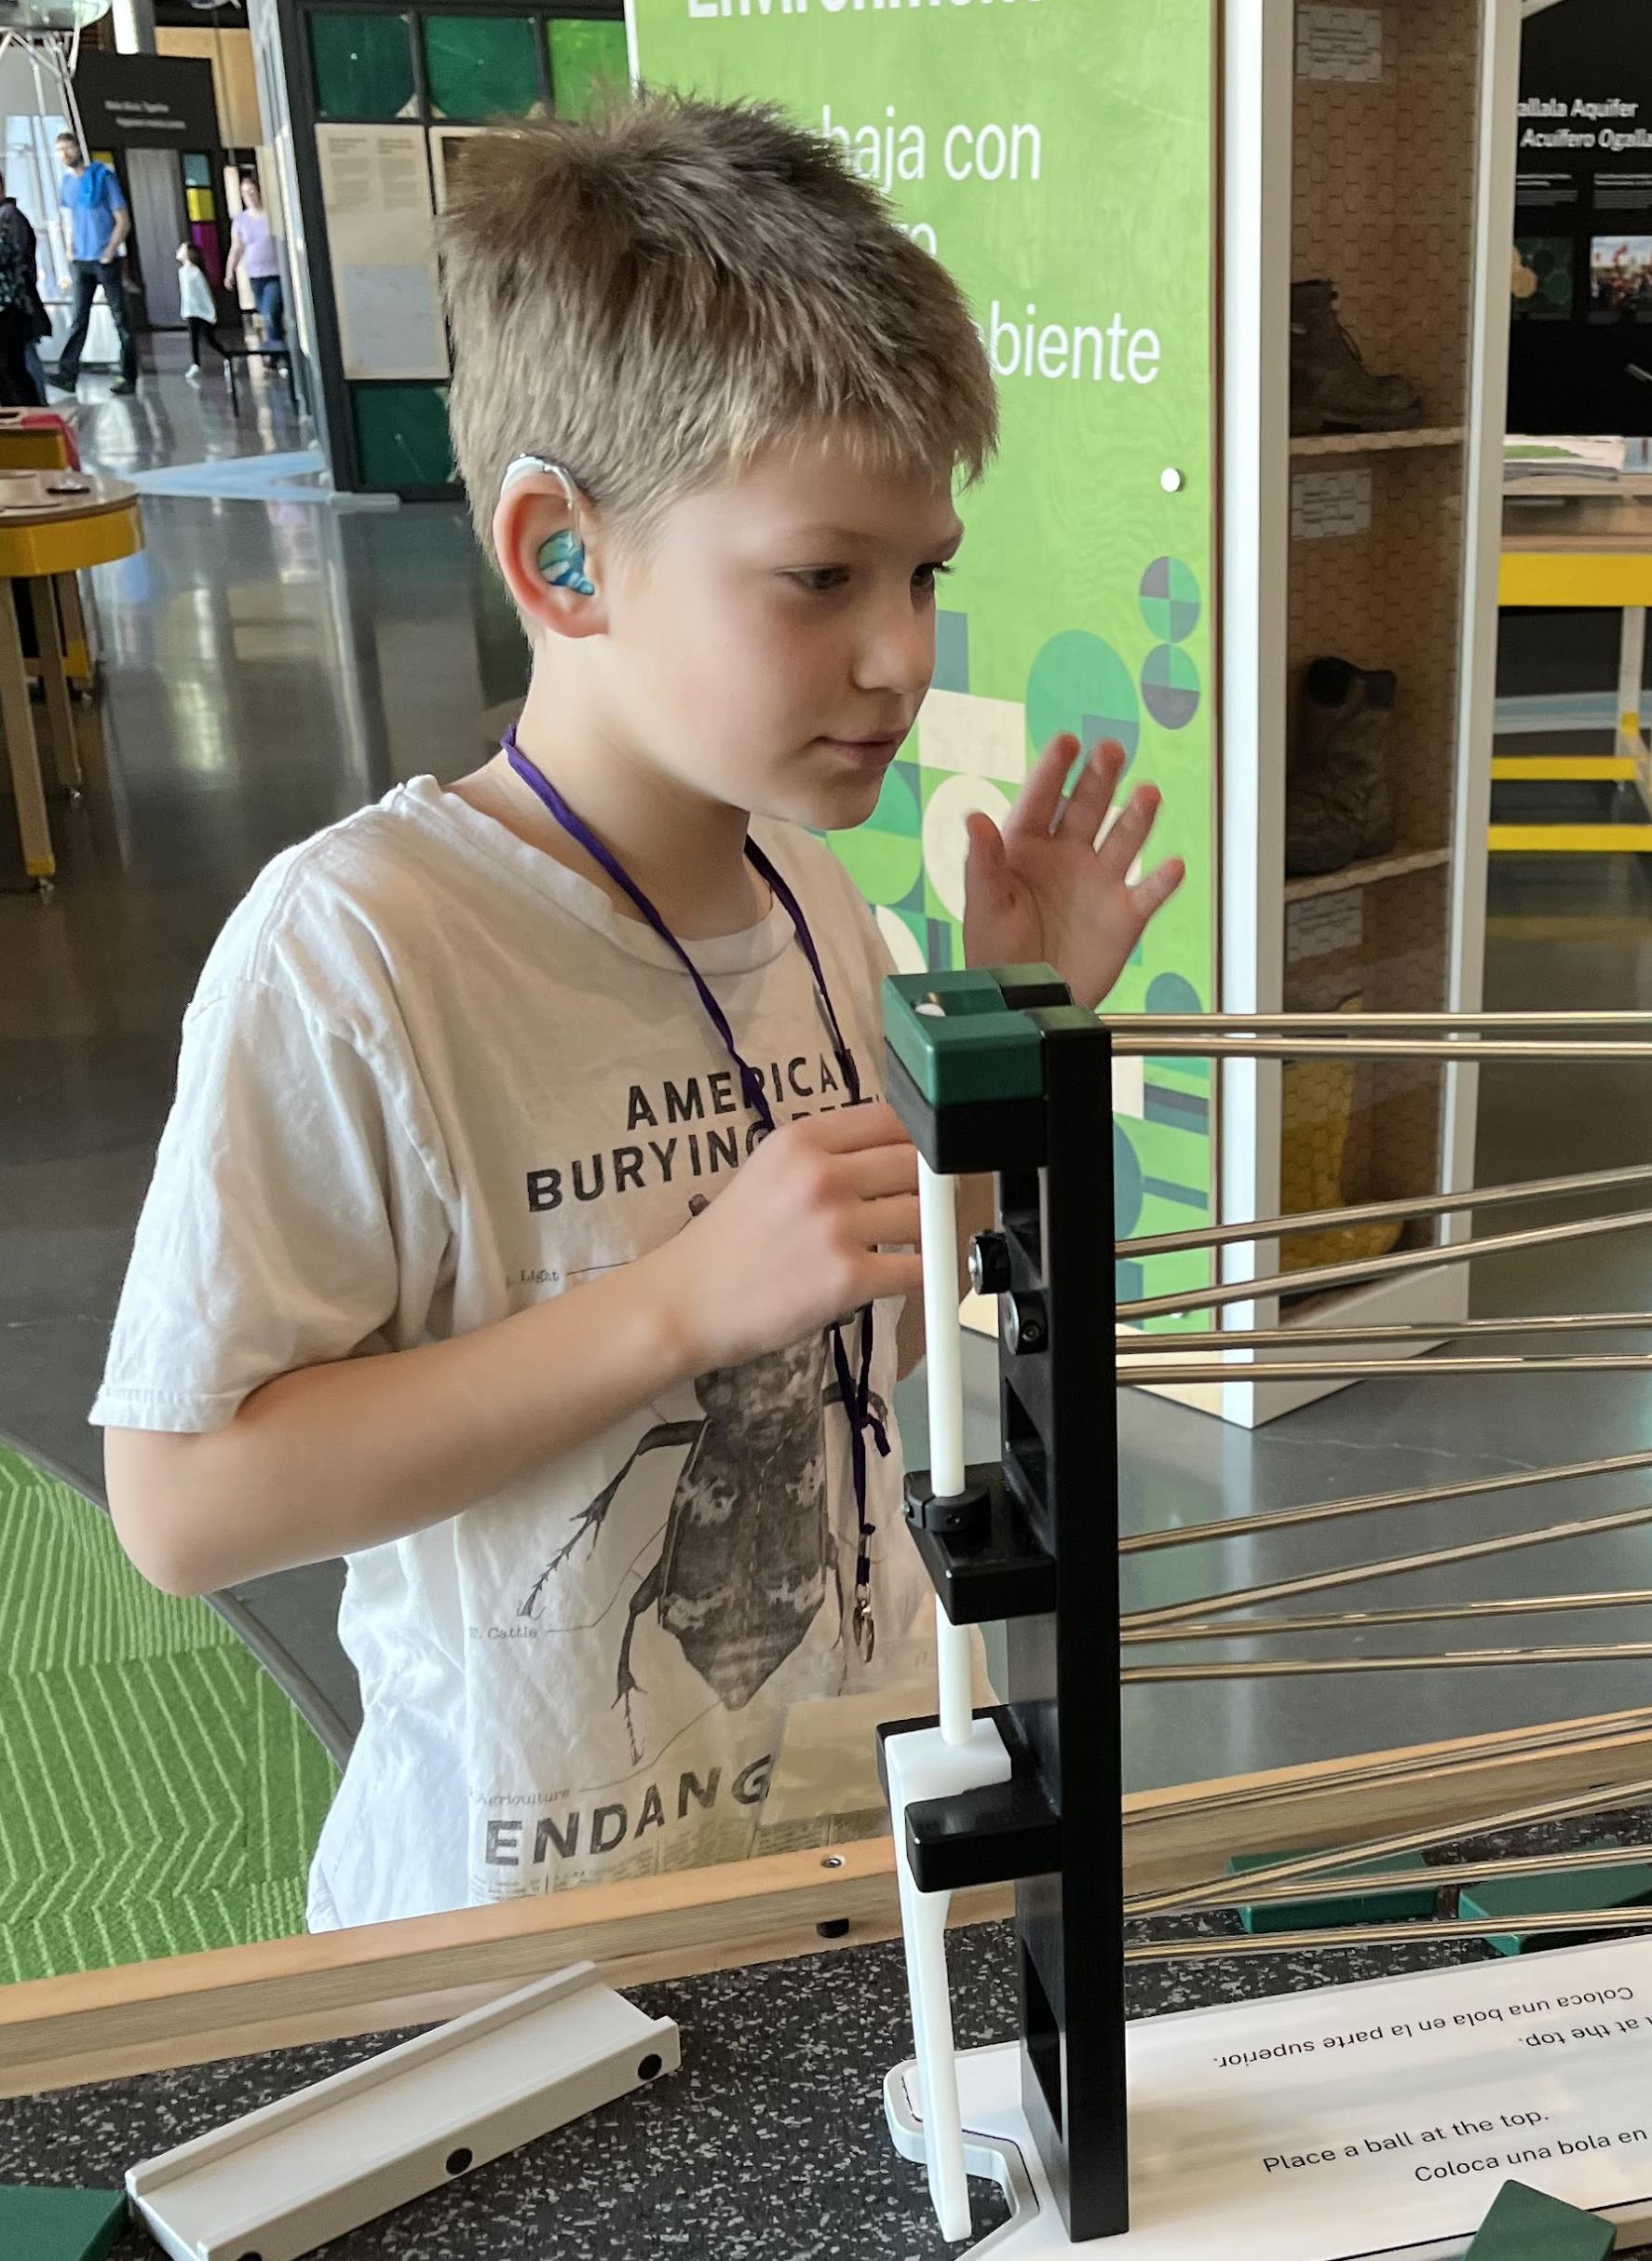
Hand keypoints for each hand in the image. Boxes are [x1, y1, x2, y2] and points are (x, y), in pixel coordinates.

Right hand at [645, 1103, 921, 1374]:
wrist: (687, 1301)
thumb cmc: (727, 1242)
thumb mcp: (767, 1170)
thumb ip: (825, 1154)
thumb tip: (890, 1150)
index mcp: (800, 1140)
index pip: (890, 1119)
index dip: (917, 1137)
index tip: (922, 1155)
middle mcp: (820, 1175)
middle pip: (915, 1163)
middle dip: (928, 1184)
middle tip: (925, 1202)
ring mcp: (836, 1227)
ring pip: (923, 1215)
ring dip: (927, 1230)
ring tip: (912, 1242)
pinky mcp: (847, 1277)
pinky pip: (918, 1268)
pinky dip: (927, 1273)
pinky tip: (914, 1274)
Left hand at [962, 736, 1184, 1010]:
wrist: (1027, 1003)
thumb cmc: (996, 955)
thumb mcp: (985, 906)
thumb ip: (984, 862)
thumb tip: (975, 819)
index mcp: (1026, 847)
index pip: (1041, 799)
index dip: (1053, 770)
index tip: (1067, 742)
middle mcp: (1067, 856)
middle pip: (1088, 807)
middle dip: (1100, 778)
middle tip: (1110, 751)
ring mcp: (1099, 882)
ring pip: (1124, 839)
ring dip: (1137, 817)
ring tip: (1147, 794)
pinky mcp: (1124, 914)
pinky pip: (1149, 891)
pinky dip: (1162, 880)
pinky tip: (1172, 866)